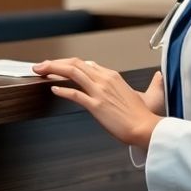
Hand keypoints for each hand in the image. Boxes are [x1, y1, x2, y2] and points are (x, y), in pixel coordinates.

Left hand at [32, 57, 162, 148]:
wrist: (146, 128)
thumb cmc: (142, 115)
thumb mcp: (139, 93)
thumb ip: (138, 84)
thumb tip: (150, 76)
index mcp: (112, 76)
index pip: (85, 63)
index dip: (67, 63)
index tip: (56, 66)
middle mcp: (105, 79)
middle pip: (75, 63)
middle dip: (54, 62)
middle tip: (40, 65)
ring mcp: (100, 91)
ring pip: (72, 72)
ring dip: (53, 69)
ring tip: (40, 71)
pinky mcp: (96, 105)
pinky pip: (75, 93)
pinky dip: (62, 89)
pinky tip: (53, 88)